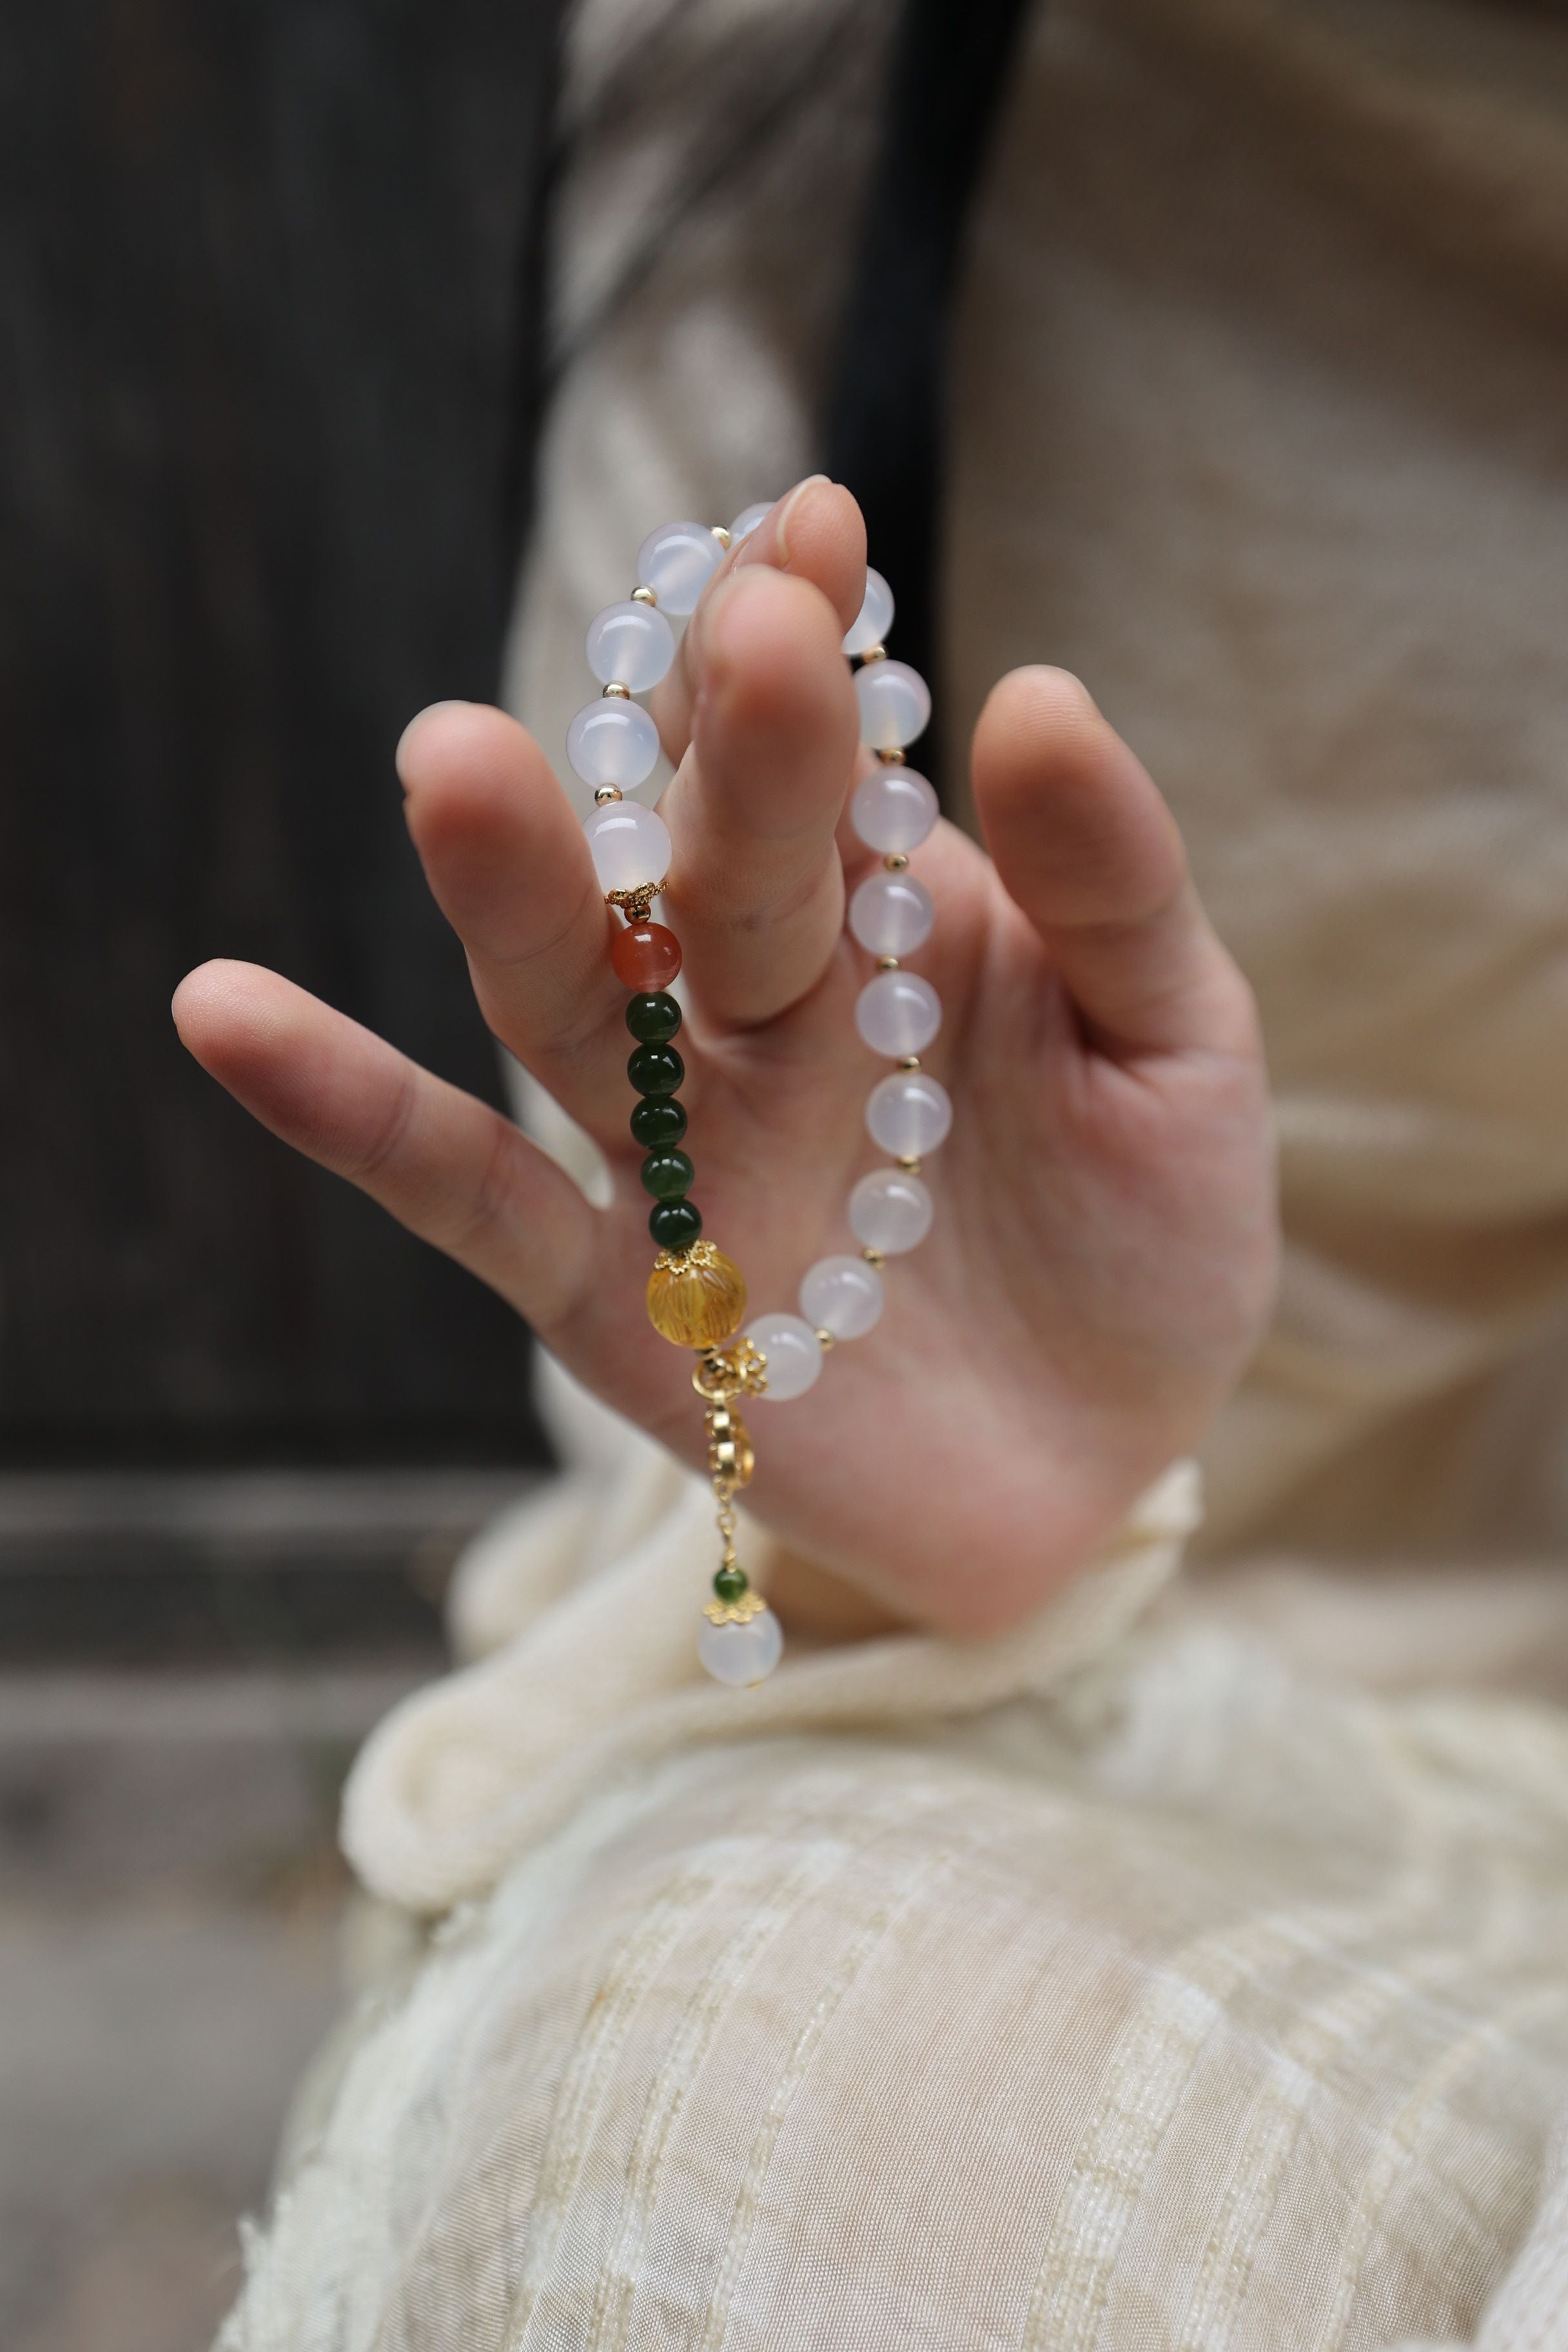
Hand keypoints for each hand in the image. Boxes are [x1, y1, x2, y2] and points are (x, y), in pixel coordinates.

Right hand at [174, 480, 1276, 1638]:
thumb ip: (1115, 892)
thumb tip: (1039, 690)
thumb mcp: (1178, 1055)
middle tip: (719, 629)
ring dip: (515, 892)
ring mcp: (675, 1152)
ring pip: (574, 1004)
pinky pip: (469, 1197)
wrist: (1101, 1467)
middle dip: (712, 757)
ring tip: (457, 764)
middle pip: (709, 872)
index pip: (831, 768)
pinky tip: (227, 1012)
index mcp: (890, 932)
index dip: (813, 657)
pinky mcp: (612, 1301)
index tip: (813, 529)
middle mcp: (758, 1017)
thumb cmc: (1143, 1244)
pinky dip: (352, 1115)